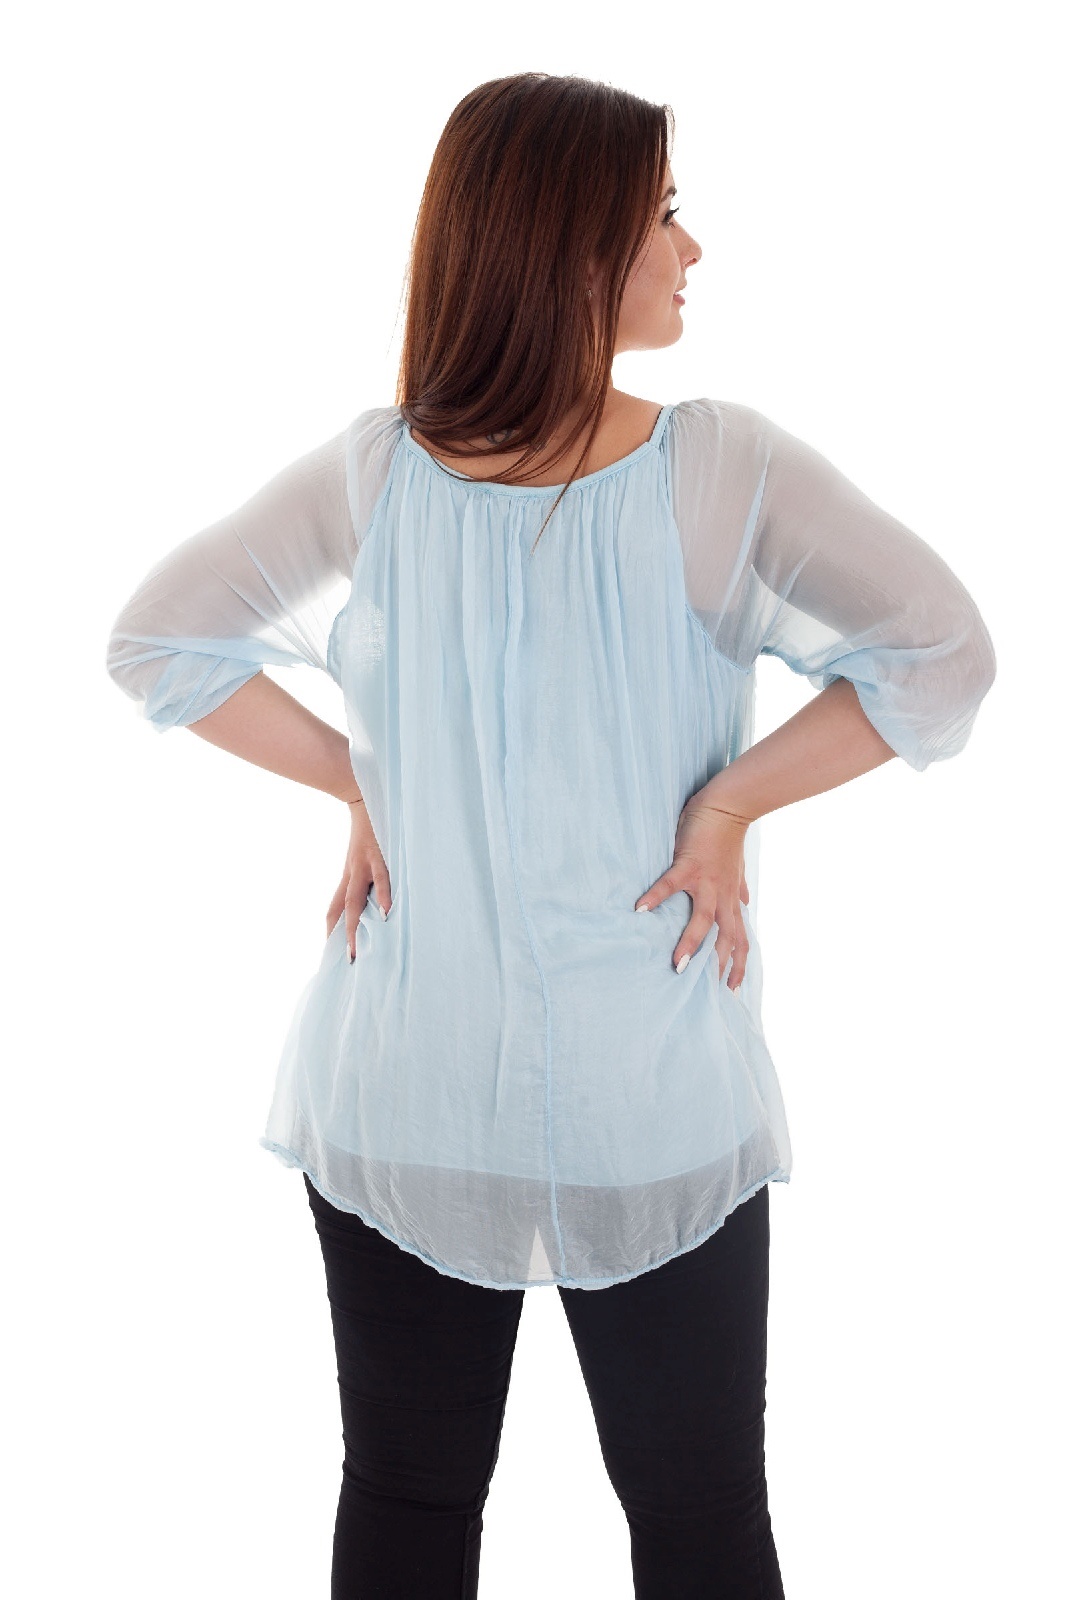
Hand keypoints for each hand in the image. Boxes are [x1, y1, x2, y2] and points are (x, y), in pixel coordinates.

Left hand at [326, 800, 392, 963]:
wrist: (360, 788)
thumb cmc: (370, 821)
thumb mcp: (366, 850)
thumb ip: (370, 871)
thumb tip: (381, 896)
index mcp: (349, 873)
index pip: (334, 908)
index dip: (332, 931)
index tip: (333, 953)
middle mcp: (352, 872)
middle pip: (340, 910)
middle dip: (341, 937)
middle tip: (346, 963)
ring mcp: (363, 864)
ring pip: (354, 901)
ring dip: (354, 927)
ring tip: (355, 950)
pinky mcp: (377, 854)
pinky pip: (381, 879)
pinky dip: (382, 896)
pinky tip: (385, 913)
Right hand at [635, 795, 752, 989]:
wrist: (729, 807)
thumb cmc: (728, 837)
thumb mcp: (737, 868)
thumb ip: (739, 888)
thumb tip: (746, 901)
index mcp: (730, 900)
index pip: (740, 940)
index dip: (738, 965)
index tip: (733, 990)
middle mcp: (722, 897)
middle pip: (726, 939)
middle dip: (718, 966)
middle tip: (709, 993)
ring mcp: (706, 882)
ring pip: (702, 921)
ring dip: (690, 944)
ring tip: (678, 965)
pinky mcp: (689, 865)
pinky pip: (670, 885)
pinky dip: (655, 897)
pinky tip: (640, 909)